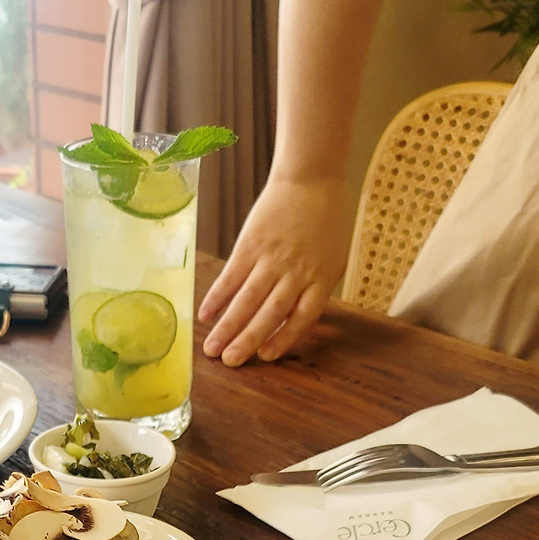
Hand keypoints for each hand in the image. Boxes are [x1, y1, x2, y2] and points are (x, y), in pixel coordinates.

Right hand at [199, 176, 349, 365]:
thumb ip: (314, 290)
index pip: (303, 316)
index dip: (284, 338)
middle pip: (270, 312)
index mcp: (321, 278)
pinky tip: (205, 315)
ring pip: (247, 299)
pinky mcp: (251, 244)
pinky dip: (217, 296)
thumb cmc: (325, 222)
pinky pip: (231, 275)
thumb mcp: (332, 259)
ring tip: (211, 349)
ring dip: (227, 326)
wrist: (311, 177)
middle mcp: (296, 271)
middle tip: (229, 362)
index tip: (265, 356)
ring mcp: (272, 257)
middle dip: (248, 339)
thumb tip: (288, 324)